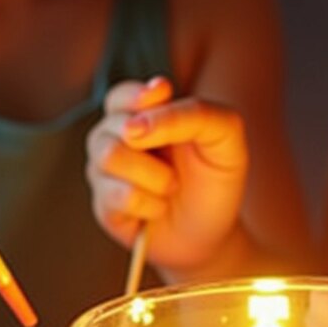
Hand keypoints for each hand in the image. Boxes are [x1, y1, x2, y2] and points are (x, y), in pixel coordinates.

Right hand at [85, 76, 247, 273]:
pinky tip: (158, 208)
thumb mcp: (224, 136)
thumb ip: (191, 114)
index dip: (137, 97)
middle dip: (154, 144)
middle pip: (114, 125)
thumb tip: (135, 126)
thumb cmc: (216, 178)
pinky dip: (149, 204)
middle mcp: (118, 136)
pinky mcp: (103, 204)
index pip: (124, 95)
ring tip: (171, 187)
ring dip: (154, 176)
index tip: (161, 96)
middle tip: (177, 165)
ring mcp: (105, 170)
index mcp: (145, 112)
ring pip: (110, 156)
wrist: (212, 231)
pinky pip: (116, 195)